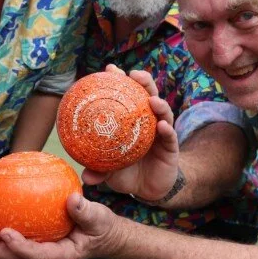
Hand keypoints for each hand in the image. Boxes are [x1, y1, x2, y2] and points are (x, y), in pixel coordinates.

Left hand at [0, 193, 124, 258]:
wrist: (101, 235)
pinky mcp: (31, 245)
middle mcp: (44, 258)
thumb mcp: (99, 218)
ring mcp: (36, 253)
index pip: (36, 256)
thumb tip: (73, 199)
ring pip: (8, 256)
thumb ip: (86, 212)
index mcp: (61, 255)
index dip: (19, 247)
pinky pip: (9, 245)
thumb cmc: (100, 226)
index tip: (6, 232)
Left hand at [83, 66, 180, 200]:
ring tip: (152, 100)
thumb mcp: (109, 171)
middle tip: (134, 74)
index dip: (120, 80)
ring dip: (159, 104)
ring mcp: (160, 132)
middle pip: (147, 95)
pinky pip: (170, 136)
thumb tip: (86, 178)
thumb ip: (99, 171)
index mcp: (130, 121)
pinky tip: (162, 126)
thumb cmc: (125, 172)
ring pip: (163, 112)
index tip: (110, 69)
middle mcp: (147, 121)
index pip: (126, 95)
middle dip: (143, 81)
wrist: (146, 189)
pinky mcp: (171, 146)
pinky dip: (167, 129)